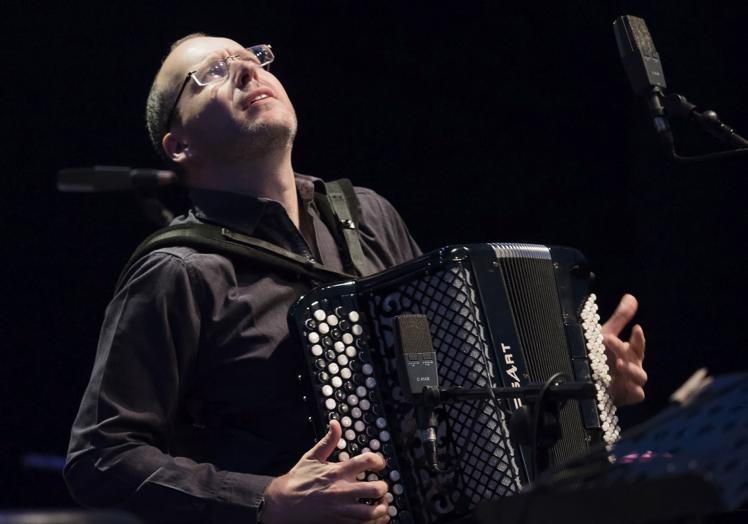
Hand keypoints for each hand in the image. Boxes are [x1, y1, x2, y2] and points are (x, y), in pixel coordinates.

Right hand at [261, 420, 390, 523]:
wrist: (283, 504)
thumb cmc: (298, 481)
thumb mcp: (312, 457)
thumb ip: (328, 441)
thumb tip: (335, 424)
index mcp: (337, 472)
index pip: (366, 462)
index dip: (378, 461)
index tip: (379, 464)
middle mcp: (341, 491)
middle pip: (375, 489)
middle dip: (383, 487)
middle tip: (382, 487)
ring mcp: (341, 509)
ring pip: (371, 512)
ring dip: (382, 507)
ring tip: (382, 504)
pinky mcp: (338, 523)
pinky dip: (374, 522)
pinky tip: (376, 518)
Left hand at [601, 294, 646, 405]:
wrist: (587, 381)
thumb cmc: (600, 356)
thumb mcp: (606, 335)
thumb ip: (620, 318)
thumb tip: (631, 297)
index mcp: (628, 352)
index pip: (637, 343)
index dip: (638, 337)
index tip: (635, 328)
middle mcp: (632, 365)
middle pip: (636, 358)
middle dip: (624, 349)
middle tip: (609, 340)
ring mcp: (630, 381)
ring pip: (640, 376)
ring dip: (632, 370)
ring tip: (620, 364)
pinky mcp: (626, 395)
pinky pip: (637, 394)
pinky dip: (634, 390)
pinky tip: (627, 385)